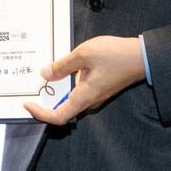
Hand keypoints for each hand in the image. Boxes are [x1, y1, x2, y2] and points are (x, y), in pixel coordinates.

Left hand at [23, 35, 145, 125]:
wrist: (141, 56)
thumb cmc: (115, 55)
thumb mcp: (84, 54)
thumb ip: (63, 65)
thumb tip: (45, 74)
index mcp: (84, 97)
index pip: (58, 117)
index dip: (41, 114)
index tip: (28, 104)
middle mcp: (89, 101)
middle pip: (62, 109)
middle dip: (46, 100)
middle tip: (32, 87)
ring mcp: (94, 96)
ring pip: (70, 98)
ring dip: (56, 90)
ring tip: (45, 73)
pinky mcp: (98, 88)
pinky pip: (78, 90)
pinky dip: (67, 83)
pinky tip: (63, 67)